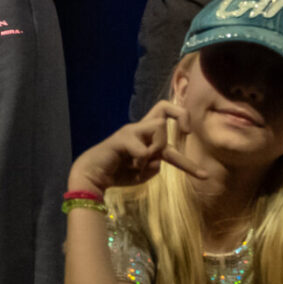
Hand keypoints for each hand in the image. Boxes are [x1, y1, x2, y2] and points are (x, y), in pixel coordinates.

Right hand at [67, 101, 206, 194]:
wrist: (93, 177)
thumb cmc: (118, 173)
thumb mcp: (144, 173)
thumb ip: (155, 166)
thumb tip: (159, 160)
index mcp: (145, 135)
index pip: (166, 117)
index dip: (183, 119)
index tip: (189, 133)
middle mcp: (139, 129)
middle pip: (163, 106)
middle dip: (182, 115)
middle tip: (186, 132)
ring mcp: (130, 131)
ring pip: (159, 127)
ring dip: (158, 148)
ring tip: (143, 162)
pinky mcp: (121, 139)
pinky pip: (144, 150)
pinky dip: (143, 162)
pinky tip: (132, 167)